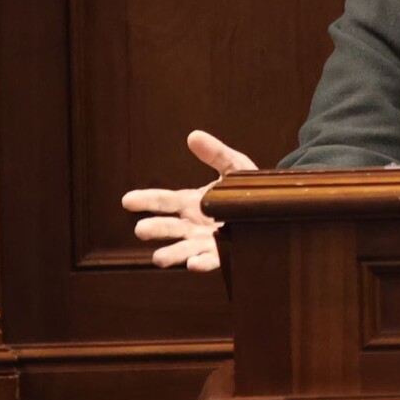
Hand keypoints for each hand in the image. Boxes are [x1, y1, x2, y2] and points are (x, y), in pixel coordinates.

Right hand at [120, 130, 255, 271]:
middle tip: (141, 229)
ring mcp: (206, 241)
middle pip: (169, 227)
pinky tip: (193, 264)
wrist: (272, 208)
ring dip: (171, 253)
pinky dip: (201, 263)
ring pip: (184, 248)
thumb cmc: (246, 188)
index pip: (164, 201)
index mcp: (191, 202)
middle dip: (155, 228)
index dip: (146, 200)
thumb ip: (215, 153)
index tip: (128, 200)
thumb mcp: (234, 166)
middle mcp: (193, 224)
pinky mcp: (224, 253)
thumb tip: (193, 135)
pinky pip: (211, 261)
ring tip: (158, 258)